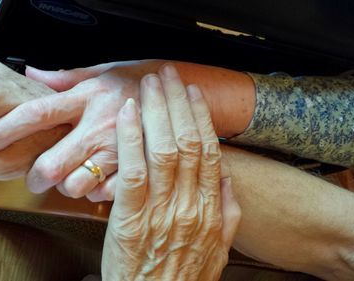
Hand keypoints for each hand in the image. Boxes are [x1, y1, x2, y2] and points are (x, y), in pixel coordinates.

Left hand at [0, 60, 167, 198]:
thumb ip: (65, 77)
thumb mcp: (103, 72)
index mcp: (87, 98)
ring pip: (74, 185)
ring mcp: (117, 151)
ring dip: (65, 185)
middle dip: (34, 175)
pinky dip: (94, 193)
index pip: (36, 113)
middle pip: (51, 162)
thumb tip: (31, 72)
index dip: (6, 129)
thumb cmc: (138, 83)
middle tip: (32, 175)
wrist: (180, 97)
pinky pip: (102, 195)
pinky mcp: (133, 170)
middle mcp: (99, 126)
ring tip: (68, 177)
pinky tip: (95, 180)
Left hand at [102, 67, 240, 279]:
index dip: (202, 118)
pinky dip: (129, 140)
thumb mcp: (219, 250)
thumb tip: (228, 181)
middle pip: (186, 142)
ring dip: (155, 112)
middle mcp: (187, 204)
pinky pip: (132, 171)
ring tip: (149, 85)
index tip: (195, 95)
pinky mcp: (128, 219)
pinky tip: (125, 115)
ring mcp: (158, 211)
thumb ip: (227, 214)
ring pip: (161, 149)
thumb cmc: (182, 278)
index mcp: (209, 209)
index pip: (209, 151)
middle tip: (170, 75)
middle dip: (177, 103)